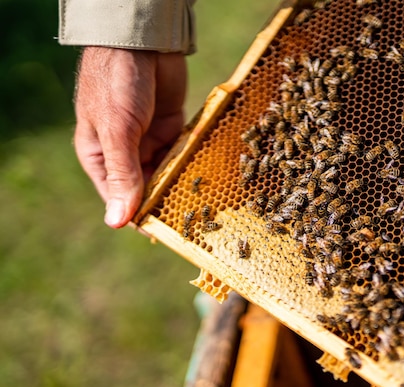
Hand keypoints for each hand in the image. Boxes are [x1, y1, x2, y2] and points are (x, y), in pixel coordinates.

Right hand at [73, 47, 186, 227]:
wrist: (141, 41)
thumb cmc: (117, 83)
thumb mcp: (118, 131)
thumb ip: (122, 175)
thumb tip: (116, 223)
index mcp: (101, 157)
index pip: (118, 197)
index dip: (138, 216)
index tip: (162, 234)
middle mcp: (125, 152)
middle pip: (146, 188)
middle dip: (165, 201)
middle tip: (191, 221)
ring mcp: (149, 139)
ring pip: (167, 172)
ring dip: (181, 184)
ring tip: (204, 204)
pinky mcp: (173, 127)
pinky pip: (183, 152)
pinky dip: (192, 162)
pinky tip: (208, 177)